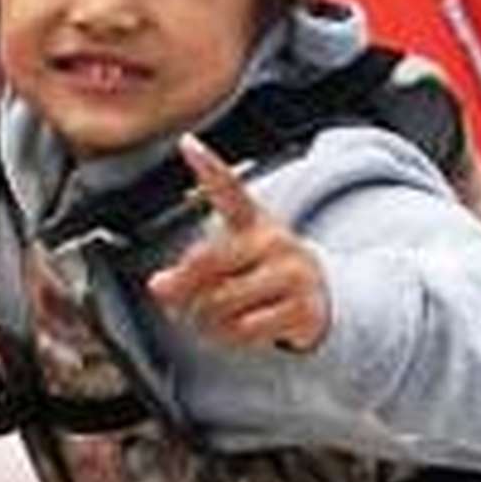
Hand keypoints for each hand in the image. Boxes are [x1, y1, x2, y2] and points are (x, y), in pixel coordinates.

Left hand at [145, 138, 330, 352]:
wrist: (319, 299)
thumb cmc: (261, 274)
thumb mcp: (231, 262)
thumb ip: (190, 270)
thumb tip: (160, 287)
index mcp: (252, 222)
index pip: (228, 189)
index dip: (208, 167)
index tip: (187, 143)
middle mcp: (273, 241)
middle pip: (206, 263)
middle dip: (182, 289)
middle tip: (174, 301)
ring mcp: (290, 274)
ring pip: (219, 303)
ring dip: (202, 321)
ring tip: (208, 320)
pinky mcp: (301, 307)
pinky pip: (242, 330)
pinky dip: (226, 338)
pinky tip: (231, 331)